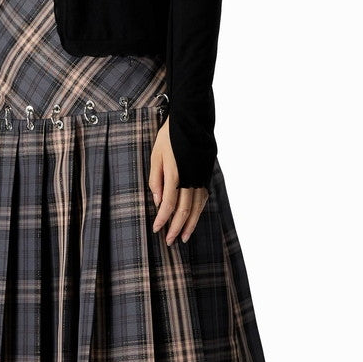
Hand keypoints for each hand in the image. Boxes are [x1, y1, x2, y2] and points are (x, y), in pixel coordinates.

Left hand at [148, 118, 208, 244]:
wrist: (192, 120)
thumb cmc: (170, 136)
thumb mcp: (156, 155)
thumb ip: (156, 179)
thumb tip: (157, 201)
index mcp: (176, 173)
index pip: (169, 204)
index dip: (162, 219)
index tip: (156, 229)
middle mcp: (191, 178)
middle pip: (185, 210)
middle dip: (176, 227)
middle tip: (169, 241)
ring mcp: (201, 176)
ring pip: (197, 207)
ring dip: (190, 224)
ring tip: (183, 237)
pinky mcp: (206, 174)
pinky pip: (203, 197)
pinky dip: (198, 210)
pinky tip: (193, 218)